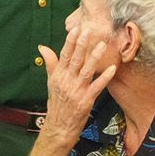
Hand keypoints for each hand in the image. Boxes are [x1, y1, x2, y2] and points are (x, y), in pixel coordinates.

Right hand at [39, 27, 115, 144]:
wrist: (59, 127)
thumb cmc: (56, 103)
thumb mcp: (51, 82)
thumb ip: (50, 63)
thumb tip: (42, 47)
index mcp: (58, 75)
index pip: (64, 55)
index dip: (70, 42)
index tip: (76, 29)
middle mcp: (66, 81)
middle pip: (75, 60)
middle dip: (81, 45)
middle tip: (88, 31)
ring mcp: (76, 91)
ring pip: (86, 70)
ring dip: (94, 57)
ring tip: (102, 45)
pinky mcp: (86, 100)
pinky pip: (97, 86)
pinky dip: (105, 77)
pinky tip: (112, 68)